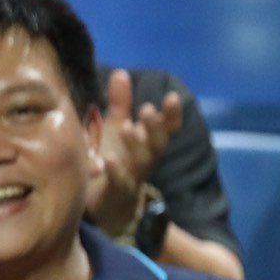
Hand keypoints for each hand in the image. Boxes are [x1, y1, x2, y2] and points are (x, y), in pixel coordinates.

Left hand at [88, 69, 179, 234]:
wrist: (107, 207)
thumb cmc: (113, 162)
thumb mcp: (115, 130)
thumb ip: (120, 103)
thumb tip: (121, 72)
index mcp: (147, 143)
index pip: (165, 128)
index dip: (170, 115)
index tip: (172, 97)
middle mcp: (144, 159)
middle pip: (156, 143)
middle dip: (154, 127)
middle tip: (147, 110)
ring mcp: (132, 177)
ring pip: (140, 162)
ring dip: (135, 145)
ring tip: (126, 128)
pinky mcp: (115, 192)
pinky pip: (117, 182)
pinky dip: (115, 172)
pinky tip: (108, 161)